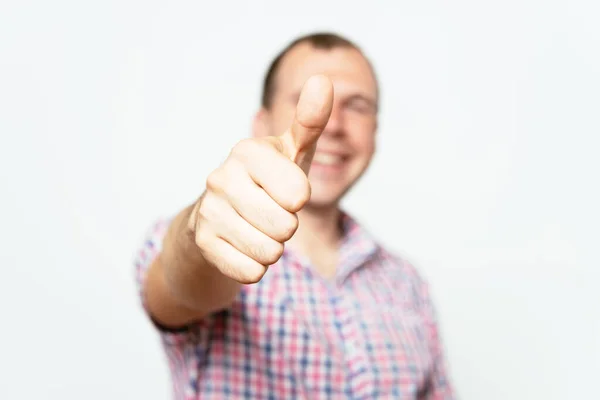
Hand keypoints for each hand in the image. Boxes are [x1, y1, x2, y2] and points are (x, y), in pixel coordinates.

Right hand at [188, 75, 333, 283]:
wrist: (220, 219)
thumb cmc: (266, 183)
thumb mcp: (292, 154)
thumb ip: (310, 122)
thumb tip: (323, 80)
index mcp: (247, 150)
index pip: (298, 193)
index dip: (299, 199)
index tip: (285, 191)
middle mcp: (221, 176)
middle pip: (285, 226)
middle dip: (286, 228)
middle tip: (270, 214)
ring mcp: (207, 210)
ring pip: (269, 252)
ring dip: (272, 249)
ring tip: (257, 230)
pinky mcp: (201, 243)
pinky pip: (250, 272)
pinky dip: (254, 267)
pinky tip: (242, 248)